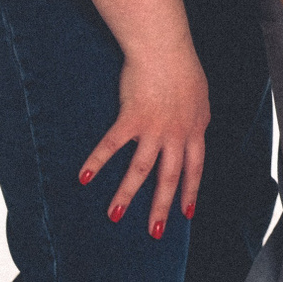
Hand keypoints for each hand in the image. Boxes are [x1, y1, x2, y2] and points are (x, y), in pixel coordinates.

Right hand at [78, 47, 209, 239]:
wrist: (166, 48)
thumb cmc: (183, 66)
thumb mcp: (199, 95)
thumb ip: (195, 117)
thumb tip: (196, 129)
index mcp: (195, 129)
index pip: (195, 168)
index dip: (190, 192)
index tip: (186, 214)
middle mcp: (176, 135)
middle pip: (169, 178)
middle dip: (161, 208)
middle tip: (155, 233)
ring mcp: (153, 129)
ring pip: (140, 170)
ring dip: (126, 195)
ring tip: (113, 216)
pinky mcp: (131, 119)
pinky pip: (111, 145)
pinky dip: (96, 161)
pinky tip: (83, 177)